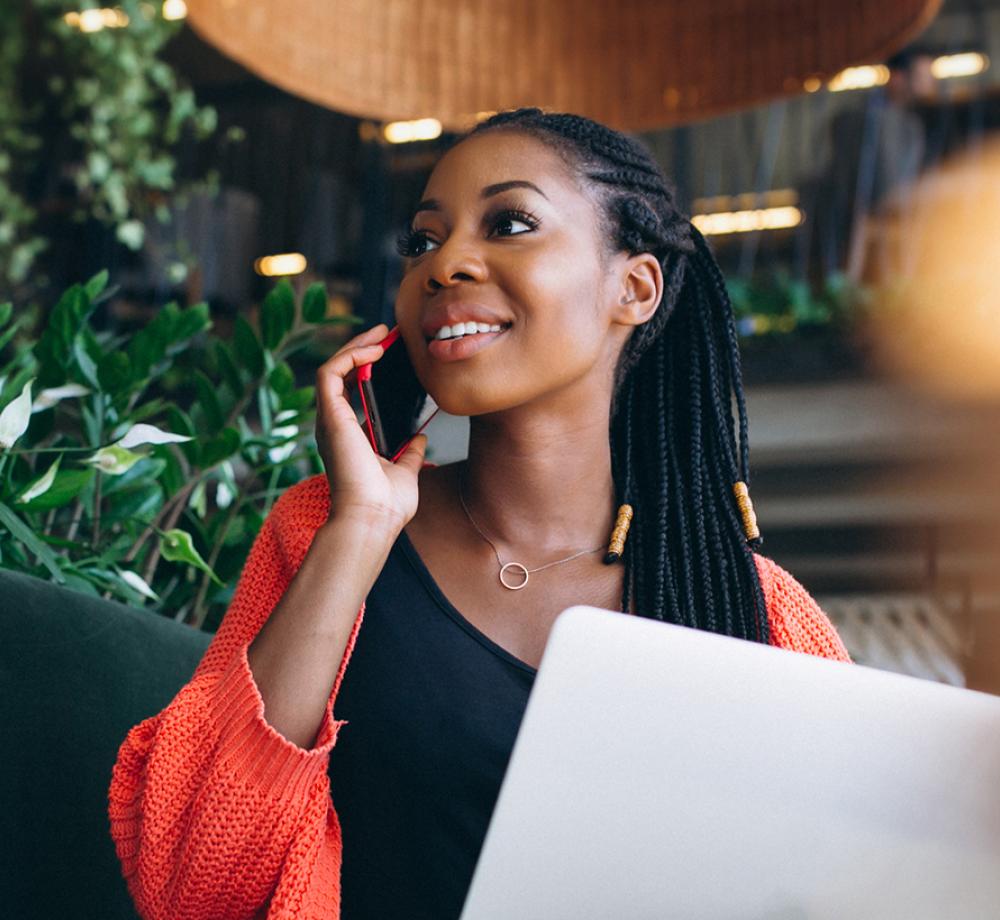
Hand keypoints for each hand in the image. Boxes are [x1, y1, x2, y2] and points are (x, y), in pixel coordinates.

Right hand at [314, 323, 427, 530]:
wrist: (373, 521)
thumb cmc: (385, 506)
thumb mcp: (405, 471)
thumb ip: (410, 452)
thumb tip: (420, 436)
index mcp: (349, 436)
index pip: (352, 391)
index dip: (368, 368)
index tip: (392, 352)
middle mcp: (335, 426)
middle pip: (341, 374)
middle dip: (363, 348)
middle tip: (389, 332)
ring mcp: (329, 421)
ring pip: (332, 368)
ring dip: (357, 345)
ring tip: (383, 333)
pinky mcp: (329, 417)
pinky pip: (330, 373)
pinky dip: (350, 356)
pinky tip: (374, 349)